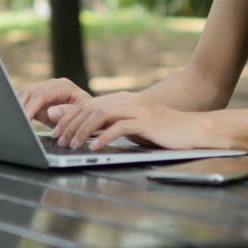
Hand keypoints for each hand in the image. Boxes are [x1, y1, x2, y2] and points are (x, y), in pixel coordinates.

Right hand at [19, 78, 91, 127]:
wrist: (86, 115)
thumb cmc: (86, 114)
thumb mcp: (81, 114)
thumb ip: (67, 113)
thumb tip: (51, 111)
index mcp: (63, 85)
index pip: (42, 94)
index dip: (31, 107)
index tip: (25, 119)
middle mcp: (50, 85)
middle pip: (29, 93)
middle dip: (20, 107)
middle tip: (15, 121)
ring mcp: (42, 90)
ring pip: (23, 96)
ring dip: (17, 108)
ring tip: (13, 121)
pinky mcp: (35, 98)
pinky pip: (22, 102)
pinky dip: (18, 110)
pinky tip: (15, 120)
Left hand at [50, 91, 224, 150]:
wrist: (192, 129)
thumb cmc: (162, 132)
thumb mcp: (133, 127)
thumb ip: (112, 126)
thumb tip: (88, 133)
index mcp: (122, 100)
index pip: (88, 105)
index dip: (69, 116)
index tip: (55, 129)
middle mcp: (127, 100)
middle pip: (90, 108)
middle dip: (70, 124)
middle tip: (58, 139)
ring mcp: (136, 109)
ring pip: (100, 115)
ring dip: (82, 130)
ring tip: (72, 144)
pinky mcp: (145, 121)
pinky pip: (119, 127)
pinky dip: (103, 137)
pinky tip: (94, 147)